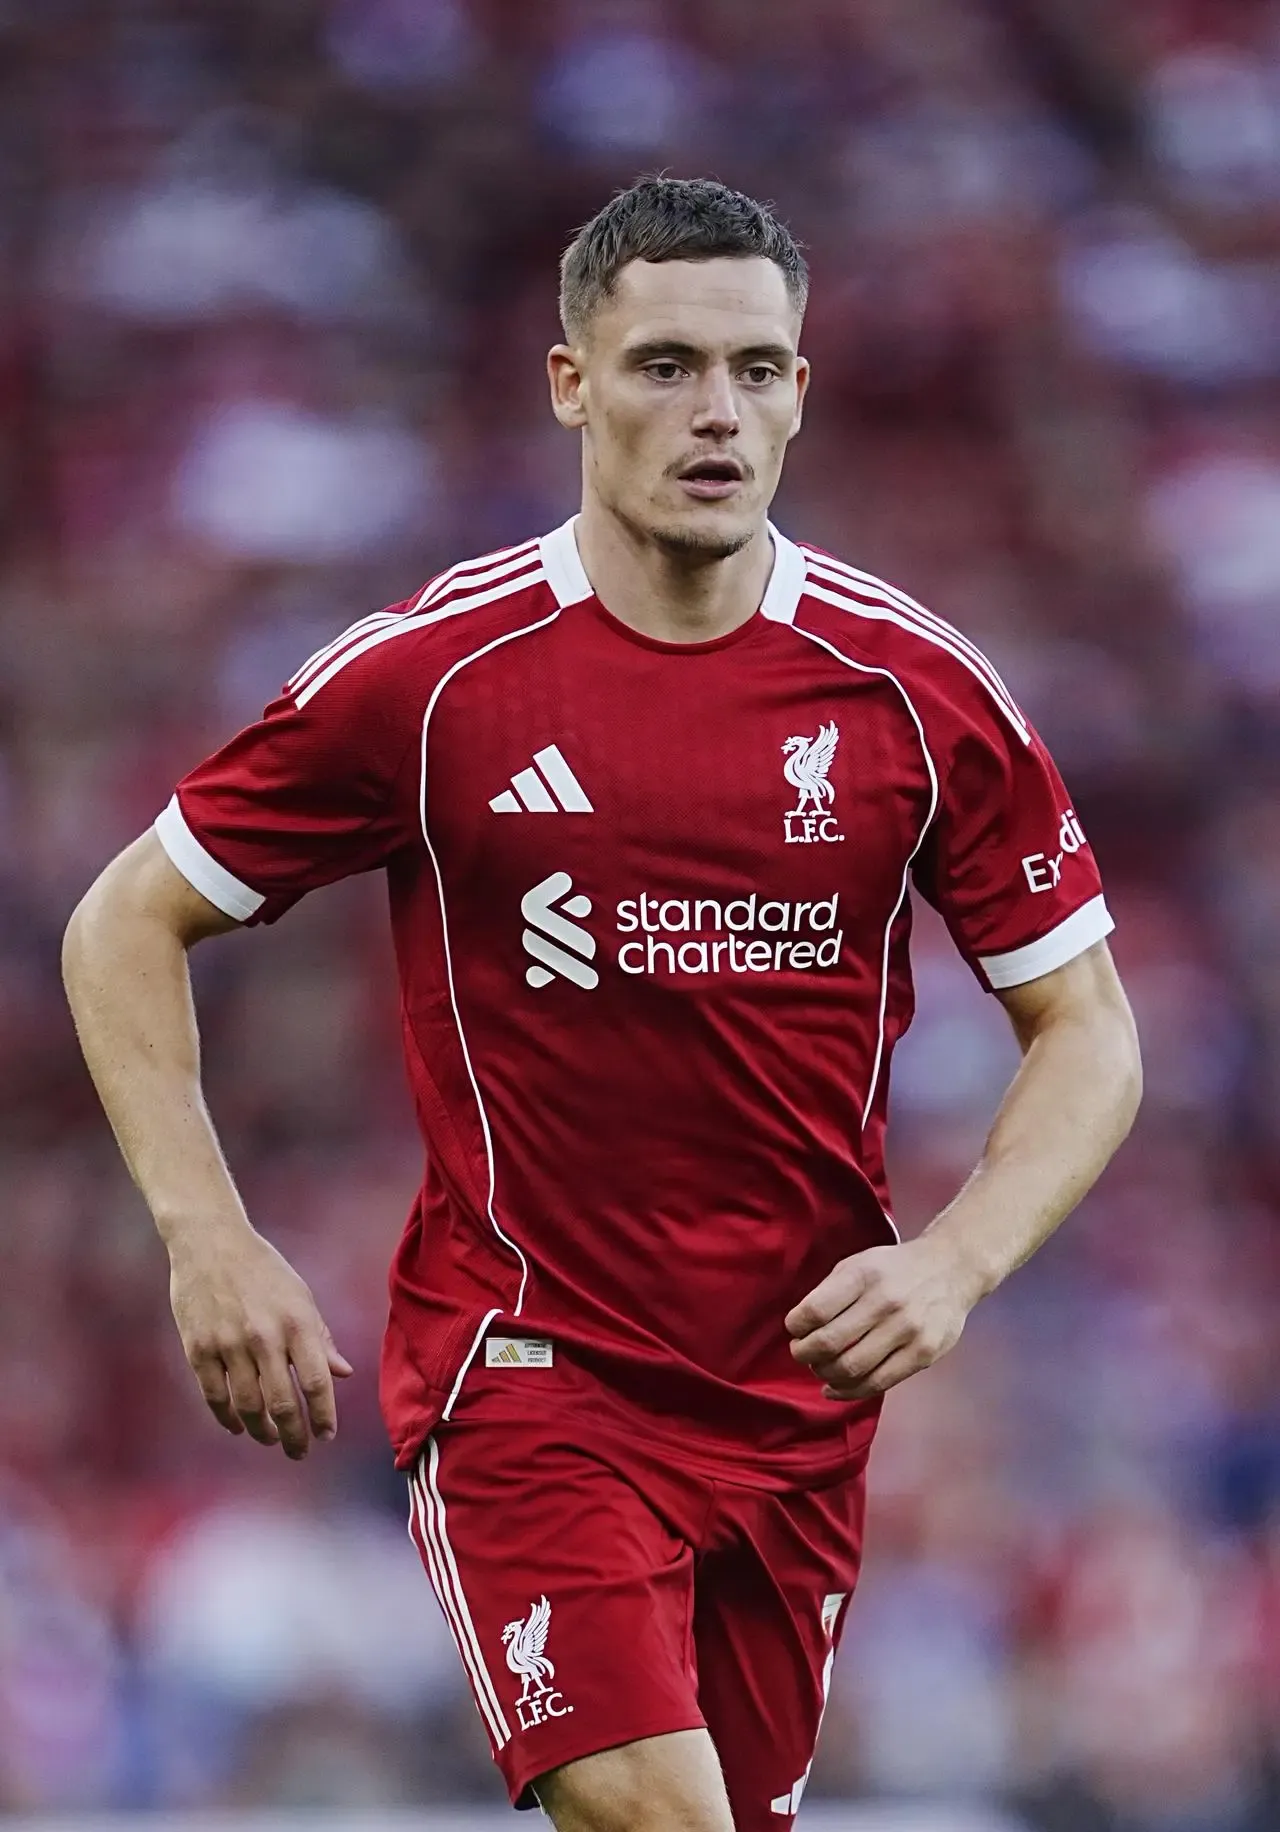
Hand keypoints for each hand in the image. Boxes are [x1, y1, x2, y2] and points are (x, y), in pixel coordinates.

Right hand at [168, 1223, 352, 1459]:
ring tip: (271, 1439)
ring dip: (262, 1430)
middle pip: (283, 1402)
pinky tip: (238, 1427)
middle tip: (299, 1451)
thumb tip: (343, 1373)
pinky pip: (215, 1396)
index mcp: (297, 1322)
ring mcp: (229, 1344)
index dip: (324, 1415)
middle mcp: (264, 1336)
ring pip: (248, 1406)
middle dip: (294, 1435)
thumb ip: (320, 1337)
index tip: (326, 1435)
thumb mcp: (300, 1296)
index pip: (317, 1381)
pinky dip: (228, 1418)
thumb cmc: (262, 1269)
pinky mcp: (199, 1349)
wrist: (210, 1243)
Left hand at [785, 1238, 979, 1400]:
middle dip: (805, 1354)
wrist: (950, 1269)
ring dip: (825, 1374)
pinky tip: (835, 1388)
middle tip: (801, 1352)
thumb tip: (799, 1329)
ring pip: (851, 1368)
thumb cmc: (894, 1269)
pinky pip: (877, 1383)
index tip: (794, 1329)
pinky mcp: (923, 1354)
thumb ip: (829, 1292)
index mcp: (863, 1275)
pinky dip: (848, 1392)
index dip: (796, 1326)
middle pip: (829, 1343)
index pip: (815, 1310)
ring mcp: (907, 1330)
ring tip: (820, 1368)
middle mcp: (885, 1301)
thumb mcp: (858, 1264)